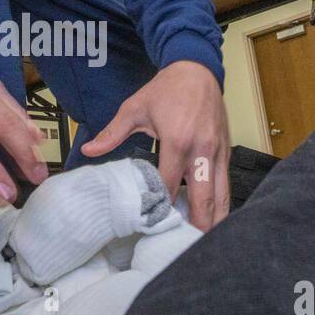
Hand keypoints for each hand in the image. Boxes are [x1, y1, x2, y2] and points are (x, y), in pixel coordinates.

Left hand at [80, 60, 229, 231]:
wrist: (197, 68)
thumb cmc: (167, 88)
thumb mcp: (134, 108)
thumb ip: (112, 133)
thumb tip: (88, 150)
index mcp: (178, 141)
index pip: (169, 185)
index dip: (162, 207)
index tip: (153, 226)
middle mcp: (202, 149)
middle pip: (204, 197)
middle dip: (197, 224)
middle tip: (186, 247)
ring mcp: (218, 151)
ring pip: (222, 194)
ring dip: (215, 218)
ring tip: (204, 241)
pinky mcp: (226, 150)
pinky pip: (226, 182)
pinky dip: (221, 201)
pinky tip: (213, 217)